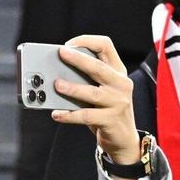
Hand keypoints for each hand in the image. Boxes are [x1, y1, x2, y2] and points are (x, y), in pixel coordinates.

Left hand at [50, 34, 140, 163]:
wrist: (124, 138)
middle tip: (61, 53)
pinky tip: (57, 114)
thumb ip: (86, 79)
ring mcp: (118, 102)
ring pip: (92, 93)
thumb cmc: (106, 110)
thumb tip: (55, 73)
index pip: (106, 46)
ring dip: (72, 88)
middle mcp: (121, 84)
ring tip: (56, 85)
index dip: (87, 41)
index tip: (69, 44)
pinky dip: (69, 115)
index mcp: (118, 71)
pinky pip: (86, 116)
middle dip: (79, 59)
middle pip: (99, 67)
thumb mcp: (102, 90)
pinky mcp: (111, 120)